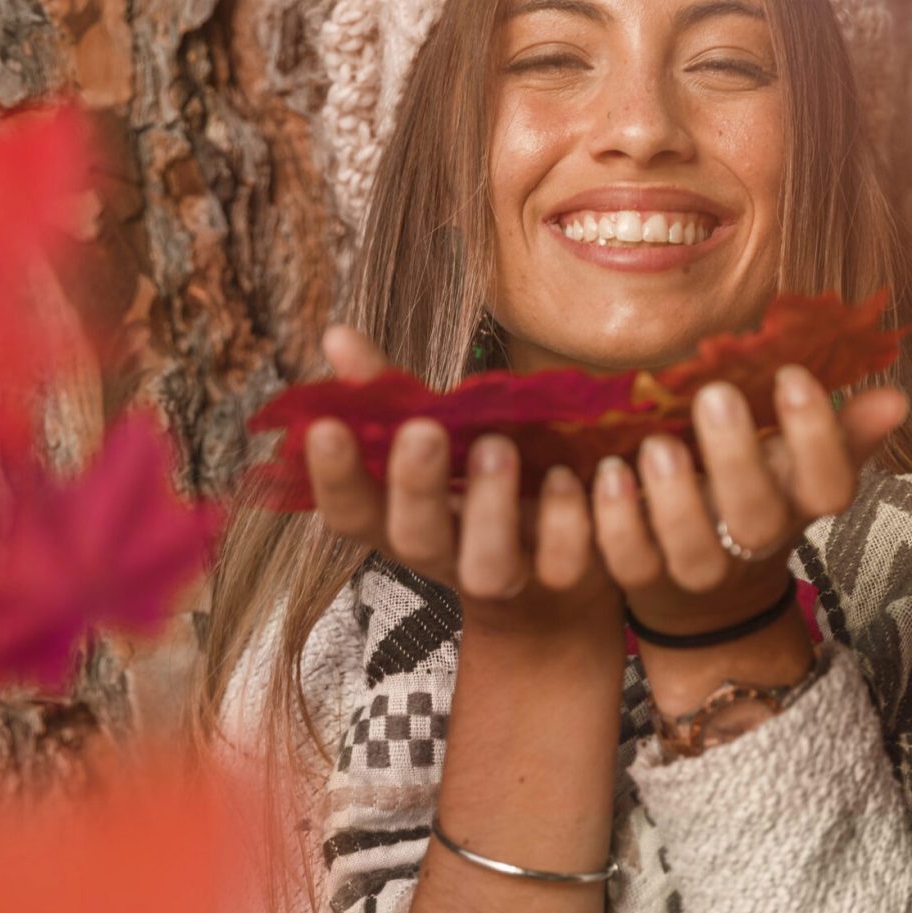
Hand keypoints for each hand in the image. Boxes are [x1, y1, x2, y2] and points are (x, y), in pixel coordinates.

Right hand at [303, 325, 620, 639]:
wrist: (561, 573)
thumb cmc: (481, 485)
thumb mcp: (436, 436)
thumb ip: (389, 395)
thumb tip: (336, 336)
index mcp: (402, 521)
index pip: (352, 513)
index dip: (335, 477)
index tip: (324, 427)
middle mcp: (449, 555)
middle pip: (417, 540)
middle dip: (416, 487)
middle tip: (424, 431)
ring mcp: (509, 572)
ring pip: (490, 568)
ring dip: (493, 509)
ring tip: (500, 445)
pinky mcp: (571, 576)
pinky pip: (569, 564)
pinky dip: (576, 520)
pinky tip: (588, 475)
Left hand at [591, 364, 907, 639]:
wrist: (709, 603)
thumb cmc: (755, 503)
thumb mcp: (799, 471)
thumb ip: (840, 434)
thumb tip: (898, 397)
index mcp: (797, 507)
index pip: (828, 484)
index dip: (818, 438)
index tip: (793, 375)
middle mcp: (751, 542)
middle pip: (756, 517)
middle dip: (738, 458)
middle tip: (716, 395)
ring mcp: (696, 567)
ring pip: (691, 550)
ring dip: (674, 498)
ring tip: (655, 445)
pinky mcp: (642, 578)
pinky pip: (627, 560)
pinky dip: (613, 520)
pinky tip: (602, 472)